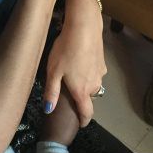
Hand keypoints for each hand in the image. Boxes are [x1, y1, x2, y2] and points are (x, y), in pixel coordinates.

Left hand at [44, 0, 106, 126]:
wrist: (84, 27)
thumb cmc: (66, 50)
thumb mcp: (53, 71)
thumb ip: (52, 92)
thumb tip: (49, 110)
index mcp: (82, 90)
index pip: (87, 113)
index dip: (83, 121)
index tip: (80, 124)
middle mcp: (95, 84)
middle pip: (89, 98)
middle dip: (80, 99)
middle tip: (68, 93)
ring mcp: (101, 73)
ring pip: (92, 84)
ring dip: (84, 84)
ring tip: (72, 75)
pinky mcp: (103, 62)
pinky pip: (95, 73)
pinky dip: (88, 72)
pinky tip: (79, 62)